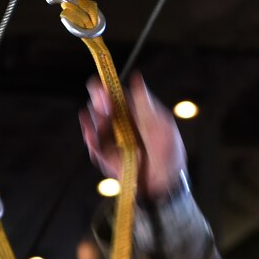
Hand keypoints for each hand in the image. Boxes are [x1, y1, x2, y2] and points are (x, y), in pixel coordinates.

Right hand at [78, 73, 186, 198]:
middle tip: (103, 103)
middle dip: (97, 102)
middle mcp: (119, 124)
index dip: (105, 88)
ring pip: (94, 124)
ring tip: (101, 118)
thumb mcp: (161, 123)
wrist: (167, 181)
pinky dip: (90, 137)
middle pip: (100, 107)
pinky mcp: (105, 157)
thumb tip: (136, 77)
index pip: (113, 95)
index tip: (101, 85)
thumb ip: (145, 103)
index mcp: (132, 113)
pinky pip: (93, 145)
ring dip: (94, 118)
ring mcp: (111, 141)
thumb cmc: (169, 151)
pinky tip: (90, 131)